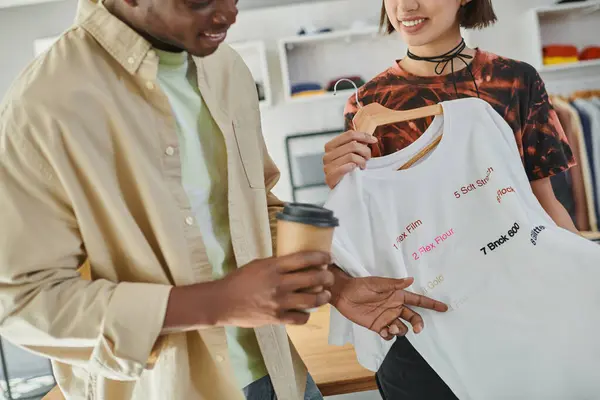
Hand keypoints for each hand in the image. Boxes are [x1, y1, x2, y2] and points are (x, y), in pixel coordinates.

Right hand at [210, 251, 333, 326]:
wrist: (223, 302)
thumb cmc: (239, 280)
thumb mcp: (258, 265)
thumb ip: (277, 264)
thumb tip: (296, 262)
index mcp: (273, 267)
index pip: (303, 259)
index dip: (320, 257)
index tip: (328, 257)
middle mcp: (279, 284)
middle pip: (313, 279)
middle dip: (326, 277)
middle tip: (329, 276)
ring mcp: (279, 302)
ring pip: (311, 300)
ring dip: (322, 296)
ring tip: (325, 294)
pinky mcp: (276, 318)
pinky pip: (300, 318)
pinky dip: (307, 314)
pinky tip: (306, 310)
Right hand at [323, 130, 377, 188]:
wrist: (340, 188)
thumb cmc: (345, 169)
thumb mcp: (350, 154)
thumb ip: (356, 144)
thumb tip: (369, 138)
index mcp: (330, 146)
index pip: (349, 134)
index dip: (364, 136)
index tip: (374, 140)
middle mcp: (327, 155)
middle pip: (352, 145)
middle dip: (365, 151)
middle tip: (368, 157)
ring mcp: (327, 166)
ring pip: (351, 156)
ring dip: (362, 161)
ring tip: (363, 165)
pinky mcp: (330, 177)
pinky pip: (346, 167)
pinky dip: (353, 167)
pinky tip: (356, 169)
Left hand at [330, 266, 447, 339]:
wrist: (343, 294)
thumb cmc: (360, 285)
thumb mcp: (377, 283)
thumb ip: (394, 284)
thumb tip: (410, 279)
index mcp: (397, 295)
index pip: (418, 300)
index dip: (431, 304)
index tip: (444, 308)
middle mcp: (394, 307)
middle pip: (413, 317)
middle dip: (418, 324)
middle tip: (417, 328)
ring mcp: (386, 317)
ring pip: (402, 328)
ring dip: (401, 330)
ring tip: (391, 327)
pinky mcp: (377, 326)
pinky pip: (388, 334)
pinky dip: (389, 335)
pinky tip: (383, 331)